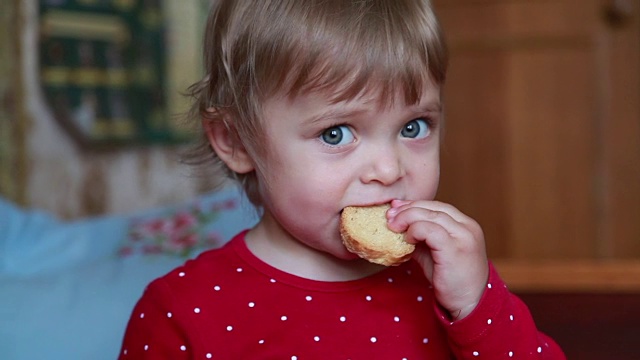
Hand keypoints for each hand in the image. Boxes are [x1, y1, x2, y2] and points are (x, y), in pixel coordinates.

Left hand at [387, 199, 488, 320]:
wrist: (470, 304)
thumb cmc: (452, 280)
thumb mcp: (435, 253)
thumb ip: (422, 238)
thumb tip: (399, 225)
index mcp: (465, 225)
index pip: (437, 206)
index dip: (415, 204)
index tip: (396, 208)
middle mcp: (467, 227)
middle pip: (432, 208)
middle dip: (407, 209)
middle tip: (389, 216)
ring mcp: (463, 236)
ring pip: (430, 215)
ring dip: (407, 218)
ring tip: (393, 227)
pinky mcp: (454, 248)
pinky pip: (429, 230)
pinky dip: (415, 230)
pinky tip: (407, 239)